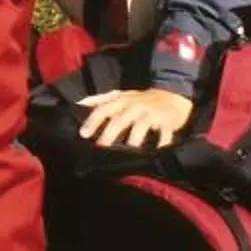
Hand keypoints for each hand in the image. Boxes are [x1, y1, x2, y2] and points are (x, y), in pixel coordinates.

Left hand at [78, 86, 193, 149]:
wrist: (171, 96)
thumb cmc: (140, 99)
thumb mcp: (120, 95)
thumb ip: (99, 100)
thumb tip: (79, 104)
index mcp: (121, 100)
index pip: (103, 109)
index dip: (93, 121)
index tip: (83, 134)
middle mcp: (135, 106)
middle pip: (120, 120)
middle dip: (109, 134)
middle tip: (101, 148)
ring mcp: (151, 114)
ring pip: (140, 127)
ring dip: (133, 140)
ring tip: (126, 154)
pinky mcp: (167, 123)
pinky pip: (164, 135)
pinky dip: (160, 144)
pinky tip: (154, 154)